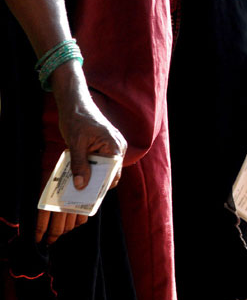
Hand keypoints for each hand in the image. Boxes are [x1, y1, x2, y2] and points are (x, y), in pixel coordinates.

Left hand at [35, 61, 126, 243]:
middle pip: (109, 173)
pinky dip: (90, 167)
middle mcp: (118, 147)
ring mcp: (113, 147)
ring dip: (91, 175)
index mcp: (115, 146)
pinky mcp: (105, 147)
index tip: (88, 197)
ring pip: (104, 168)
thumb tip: (80, 185)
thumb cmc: (77, 119)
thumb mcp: (75, 144)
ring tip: (76, 184)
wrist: (75, 103)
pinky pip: (100, 162)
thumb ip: (79, 165)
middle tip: (80, 193)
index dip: (102, 186)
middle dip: (96, 182)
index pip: (113, 174)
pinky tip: (78, 173)